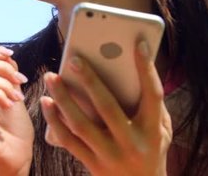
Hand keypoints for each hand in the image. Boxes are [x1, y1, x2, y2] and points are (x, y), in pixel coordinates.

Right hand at [0, 44, 32, 175]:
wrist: (16, 160)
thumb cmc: (15, 130)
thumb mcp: (12, 92)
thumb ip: (5, 73)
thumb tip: (6, 55)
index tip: (12, 56)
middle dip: (1, 67)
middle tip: (20, 81)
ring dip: (2, 82)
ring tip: (17, 96)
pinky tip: (10, 104)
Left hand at [41, 40, 171, 175]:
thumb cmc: (151, 149)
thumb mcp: (161, 130)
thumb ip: (149, 104)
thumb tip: (127, 67)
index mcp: (153, 130)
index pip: (153, 94)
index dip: (147, 68)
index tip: (139, 43)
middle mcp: (132, 143)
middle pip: (108, 107)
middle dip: (91, 81)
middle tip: (75, 58)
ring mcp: (111, 156)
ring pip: (82, 124)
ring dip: (63, 98)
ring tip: (51, 76)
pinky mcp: (93, 165)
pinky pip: (68, 140)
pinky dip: (55, 120)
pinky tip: (46, 102)